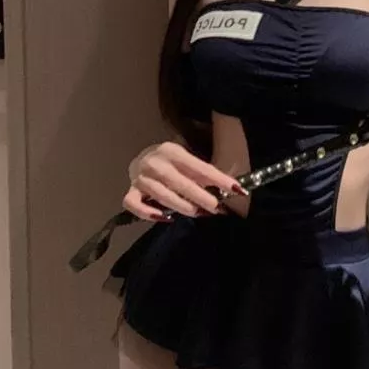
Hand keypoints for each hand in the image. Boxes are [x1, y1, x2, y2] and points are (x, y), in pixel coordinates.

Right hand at [122, 142, 246, 221]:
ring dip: (182, 207)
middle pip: (180, 183)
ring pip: (162, 196)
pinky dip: (148, 213)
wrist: (143, 159)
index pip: (200, 167)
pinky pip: (135, 205)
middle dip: (201, 197)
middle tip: (216, 208)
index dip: (219, 180)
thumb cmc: (173, 163)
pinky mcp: (131, 191)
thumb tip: (232, 189)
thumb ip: (205, 173)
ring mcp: (141, 178)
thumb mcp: (189, 161)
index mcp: (173, 151)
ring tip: (198, 213)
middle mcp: (155, 163)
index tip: (237, 189)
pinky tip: (166, 218)